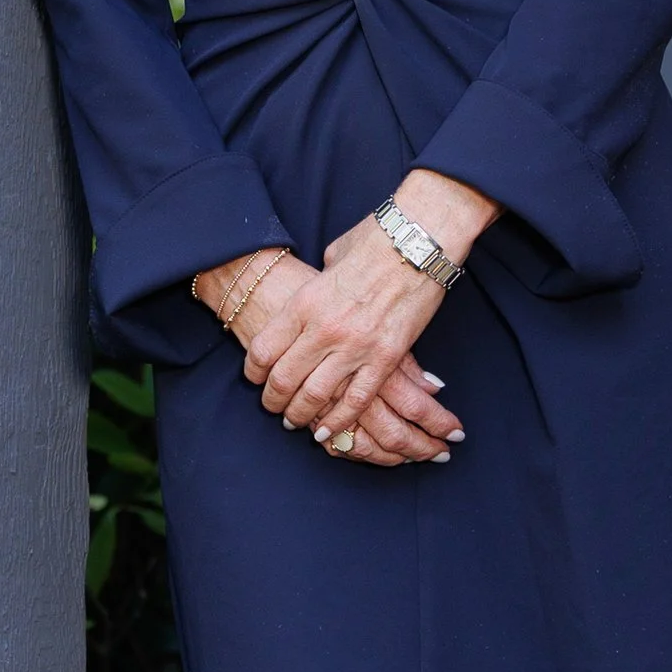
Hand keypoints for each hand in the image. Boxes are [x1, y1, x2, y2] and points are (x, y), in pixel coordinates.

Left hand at [240, 224, 460, 466]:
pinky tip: (328, 432)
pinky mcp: (386, 358)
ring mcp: (355, 346)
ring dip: (301, 415)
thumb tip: (315, 294)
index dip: (253, 372)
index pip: (263, 350)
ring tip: (296, 423)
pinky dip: (339, 421)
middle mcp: (323, 329)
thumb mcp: (329, 261)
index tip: (255, 379)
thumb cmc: (373, 240)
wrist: (418, 238)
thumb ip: (317, 287)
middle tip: (273, 408)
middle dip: (273, 401)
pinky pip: (356, 401)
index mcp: (303, 303)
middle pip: (283, 380)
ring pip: (315, 396)